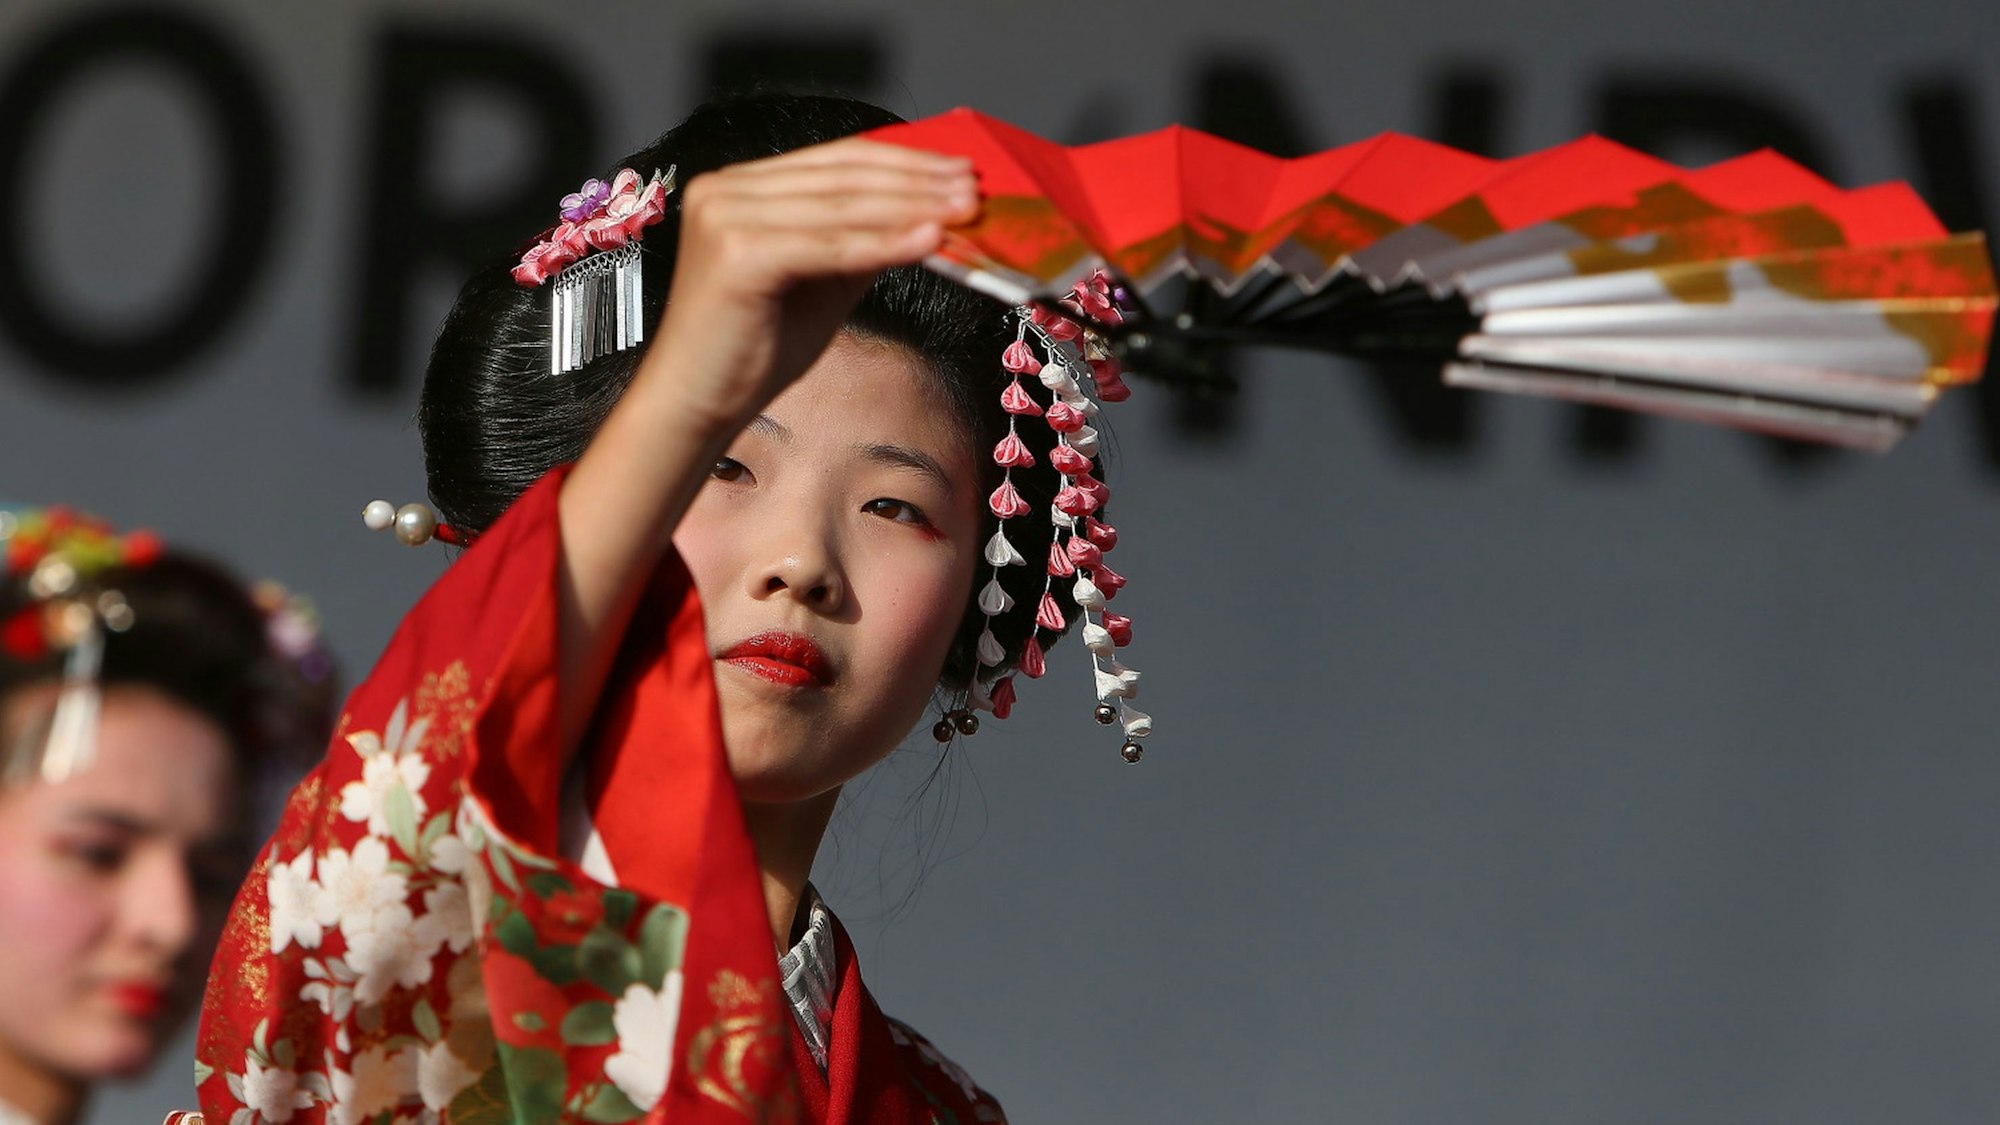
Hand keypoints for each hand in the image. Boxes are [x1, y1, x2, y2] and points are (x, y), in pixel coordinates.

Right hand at [645, 137, 978, 434]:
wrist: (694, 405)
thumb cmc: (752, 351)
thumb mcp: (822, 283)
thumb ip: (864, 244)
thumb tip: (930, 220)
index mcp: (739, 186)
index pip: (836, 159)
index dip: (903, 161)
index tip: (957, 170)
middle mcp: (725, 189)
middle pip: (842, 175)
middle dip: (916, 181)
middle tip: (972, 188)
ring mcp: (726, 216)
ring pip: (841, 206)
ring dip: (910, 207)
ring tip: (963, 212)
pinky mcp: (737, 253)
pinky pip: (828, 245)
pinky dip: (883, 243)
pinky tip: (927, 241)